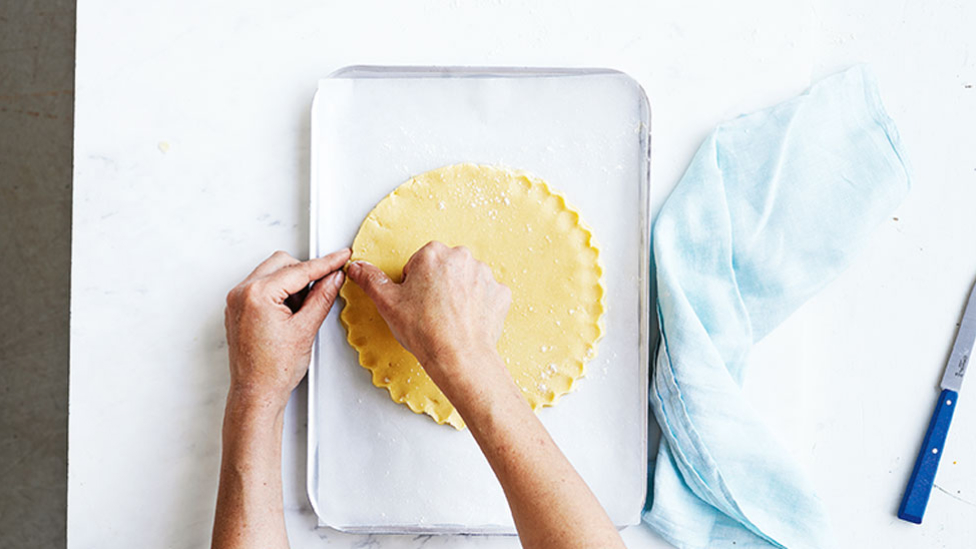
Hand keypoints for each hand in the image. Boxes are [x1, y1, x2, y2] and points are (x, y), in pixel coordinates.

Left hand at [224, 248, 350, 411]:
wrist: (257, 394)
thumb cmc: (274, 371)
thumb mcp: (306, 329)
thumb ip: (322, 297)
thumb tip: (333, 278)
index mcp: (257, 294)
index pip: (299, 270)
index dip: (325, 263)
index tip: (340, 257)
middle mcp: (242, 293)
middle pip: (282, 263)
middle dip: (305, 274)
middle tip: (323, 290)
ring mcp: (237, 301)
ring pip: (272, 274)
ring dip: (291, 285)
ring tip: (300, 314)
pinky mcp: (238, 309)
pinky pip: (261, 288)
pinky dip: (279, 294)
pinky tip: (290, 315)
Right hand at [345, 241, 511, 383]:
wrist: (459, 357)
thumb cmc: (424, 331)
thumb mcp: (388, 303)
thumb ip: (371, 280)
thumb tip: (357, 266)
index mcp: (433, 253)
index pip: (419, 264)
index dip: (413, 286)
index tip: (415, 303)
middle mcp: (462, 257)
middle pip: (444, 269)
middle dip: (437, 286)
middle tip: (430, 312)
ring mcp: (485, 275)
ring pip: (466, 280)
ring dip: (459, 294)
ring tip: (449, 319)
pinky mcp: (500, 293)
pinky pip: (487, 295)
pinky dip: (479, 306)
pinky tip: (467, 321)